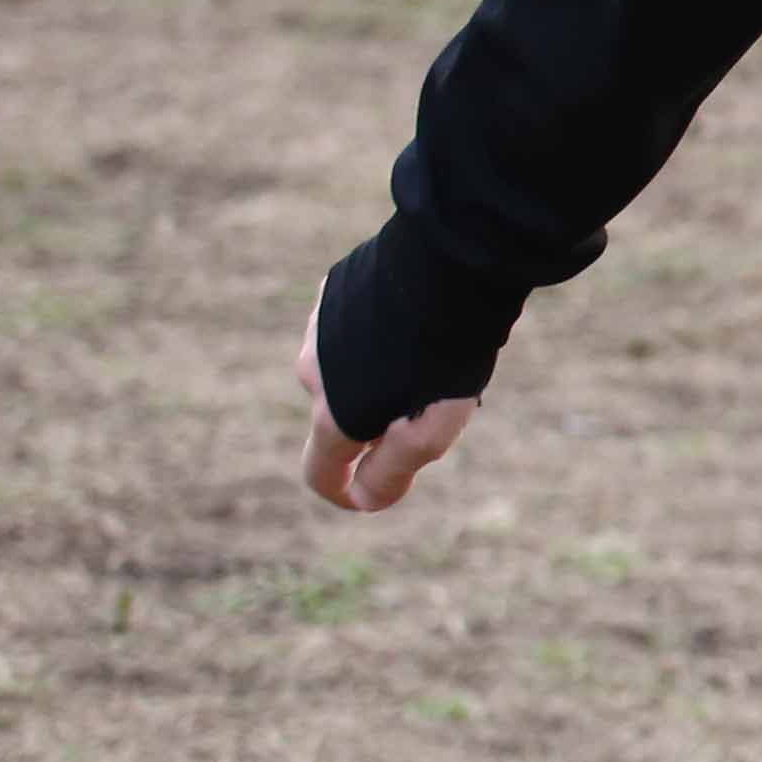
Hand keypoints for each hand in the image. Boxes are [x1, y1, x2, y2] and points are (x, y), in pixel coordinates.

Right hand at [298, 300, 476, 515]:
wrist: (450, 260)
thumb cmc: (448, 351)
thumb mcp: (431, 429)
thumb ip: (392, 472)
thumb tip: (363, 501)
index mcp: (333, 414)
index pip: (320, 471)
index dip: (342, 492)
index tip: (366, 494)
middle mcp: (311, 372)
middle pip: (341, 416)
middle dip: (378, 421)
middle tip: (435, 398)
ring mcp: (317, 329)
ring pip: (348, 369)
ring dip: (379, 373)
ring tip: (432, 352)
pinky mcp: (334, 291)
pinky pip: (352, 328)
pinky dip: (377, 334)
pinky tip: (418, 317)